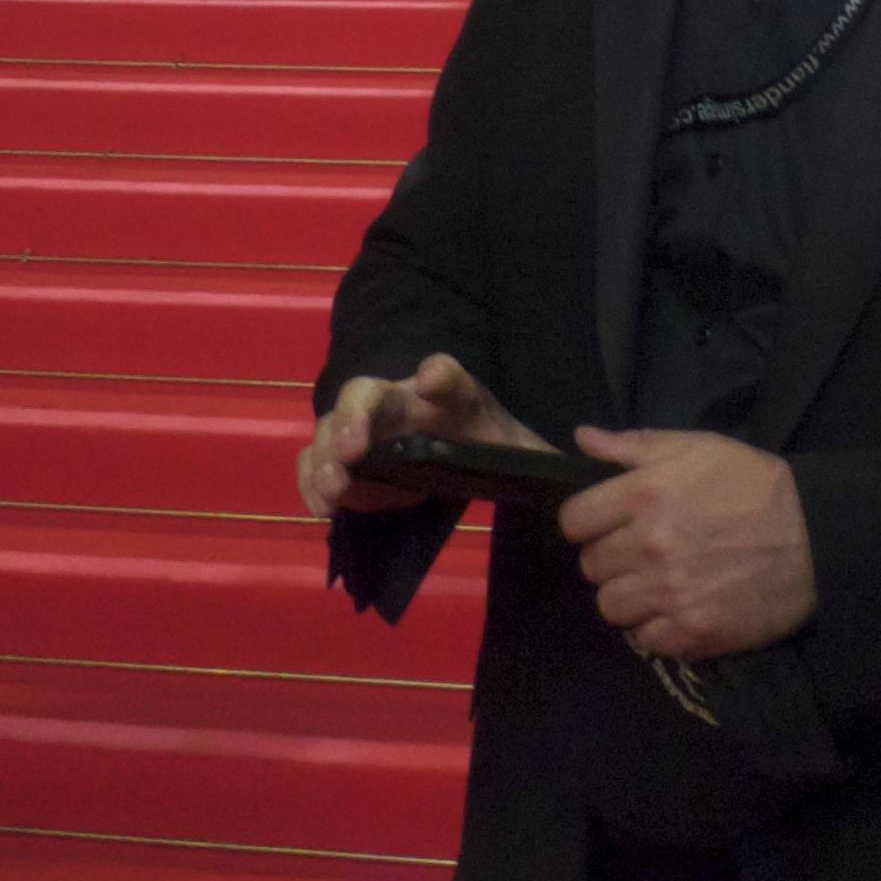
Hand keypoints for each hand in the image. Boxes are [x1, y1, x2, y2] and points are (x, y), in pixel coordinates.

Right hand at [296, 354, 552, 517]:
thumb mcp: (516, 448)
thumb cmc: (482, 438)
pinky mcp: (341, 456)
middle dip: (358, 418)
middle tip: (356, 452)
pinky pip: (315, 460)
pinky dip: (312, 480)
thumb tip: (568, 470)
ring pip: (333, 426)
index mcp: (447, 394)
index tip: (434, 380)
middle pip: (369, 393)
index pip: (447, 373)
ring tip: (336, 489)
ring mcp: (363, 425)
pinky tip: (324, 507)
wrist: (450, 442)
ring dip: (328, 455)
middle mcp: (398, 400)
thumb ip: (535, 455)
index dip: (440, 374)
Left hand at [564, 427, 817, 659]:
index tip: (607, 524)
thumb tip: (582, 439)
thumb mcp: (699, 447)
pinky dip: (656, 627)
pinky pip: (645, 639)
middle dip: (611, 557)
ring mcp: (669, 593)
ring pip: (610, 606)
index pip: (574, 520)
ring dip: (628, 596)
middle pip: (591, 566)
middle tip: (641, 552)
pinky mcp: (691, 632)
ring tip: (656, 584)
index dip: (588, 521)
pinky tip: (677, 608)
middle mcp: (648, 546)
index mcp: (644, 495)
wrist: (815, 536)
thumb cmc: (754, 484)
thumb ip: (635, 445)